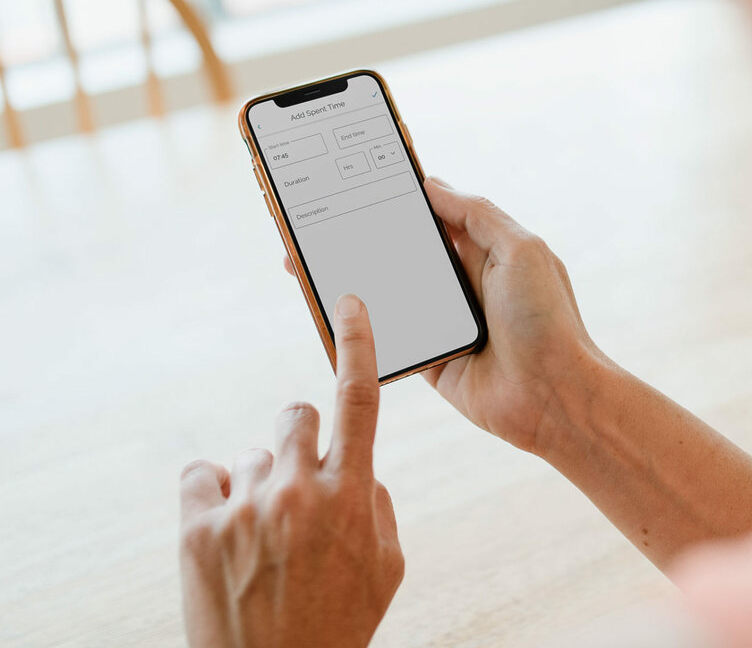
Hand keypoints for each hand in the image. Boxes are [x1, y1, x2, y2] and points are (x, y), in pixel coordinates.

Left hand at [178, 294, 402, 647]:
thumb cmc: (339, 623)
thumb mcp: (389, 567)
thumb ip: (379, 502)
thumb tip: (355, 466)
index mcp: (352, 493)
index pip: (359, 398)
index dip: (357, 343)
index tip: (349, 302)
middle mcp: (298, 490)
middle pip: (295, 413)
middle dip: (300, 437)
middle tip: (299, 480)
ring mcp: (244, 507)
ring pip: (253, 453)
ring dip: (261, 482)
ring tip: (263, 536)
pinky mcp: (196, 528)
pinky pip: (203, 472)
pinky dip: (214, 491)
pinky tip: (226, 527)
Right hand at [285, 177, 604, 453]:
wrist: (554, 397)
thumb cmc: (546, 320)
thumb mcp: (521, 250)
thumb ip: (476, 215)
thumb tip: (431, 185)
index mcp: (484, 252)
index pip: (432, 218)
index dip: (397, 202)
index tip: (354, 185)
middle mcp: (461, 284)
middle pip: (401, 254)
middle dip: (361, 239)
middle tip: (314, 223)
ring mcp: (442, 322)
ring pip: (388, 294)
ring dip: (353, 280)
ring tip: (305, 262)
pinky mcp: (430, 358)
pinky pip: (388, 337)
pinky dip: (360, 327)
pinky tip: (327, 310)